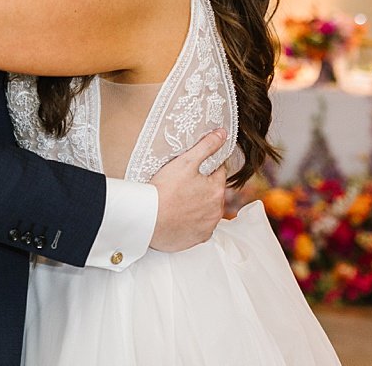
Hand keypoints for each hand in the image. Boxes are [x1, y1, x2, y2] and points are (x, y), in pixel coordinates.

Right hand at [148, 128, 226, 250]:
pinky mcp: (198, 239)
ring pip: (208, 209)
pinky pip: (200, 226)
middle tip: (182, 183)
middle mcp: (217, 210)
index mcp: (217, 190)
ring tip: (179, 199)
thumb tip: (223, 134)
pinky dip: (193, 221)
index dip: (206, 167)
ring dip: (199, 204)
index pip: (219, 171)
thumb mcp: (186, 161)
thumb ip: (207, 146)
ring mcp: (208, 226)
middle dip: (203, 186)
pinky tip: (179, 215)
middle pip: (214, 191)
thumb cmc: (165, 189)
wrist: (148, 220)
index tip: (192, 168)